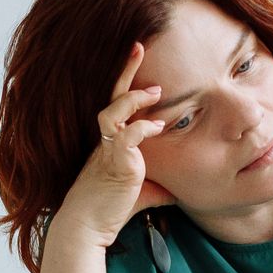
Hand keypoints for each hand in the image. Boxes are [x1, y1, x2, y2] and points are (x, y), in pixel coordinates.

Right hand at [51, 38, 180, 251]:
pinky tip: (158, 126)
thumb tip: (184, 189)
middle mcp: (107, 140)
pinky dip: (142, 128)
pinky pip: (125, 138)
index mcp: (113, 140)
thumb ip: (163, 183)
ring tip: (156, 91)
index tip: (139, 55)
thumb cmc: (111, 209)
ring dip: (133, 99)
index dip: (128, 80)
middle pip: (113, 96)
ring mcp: (108, 150)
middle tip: (138, 45)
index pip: (119, 102)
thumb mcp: (145, 192)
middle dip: (125, 70)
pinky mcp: (114, 163)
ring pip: (113, 112)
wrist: (88, 227)